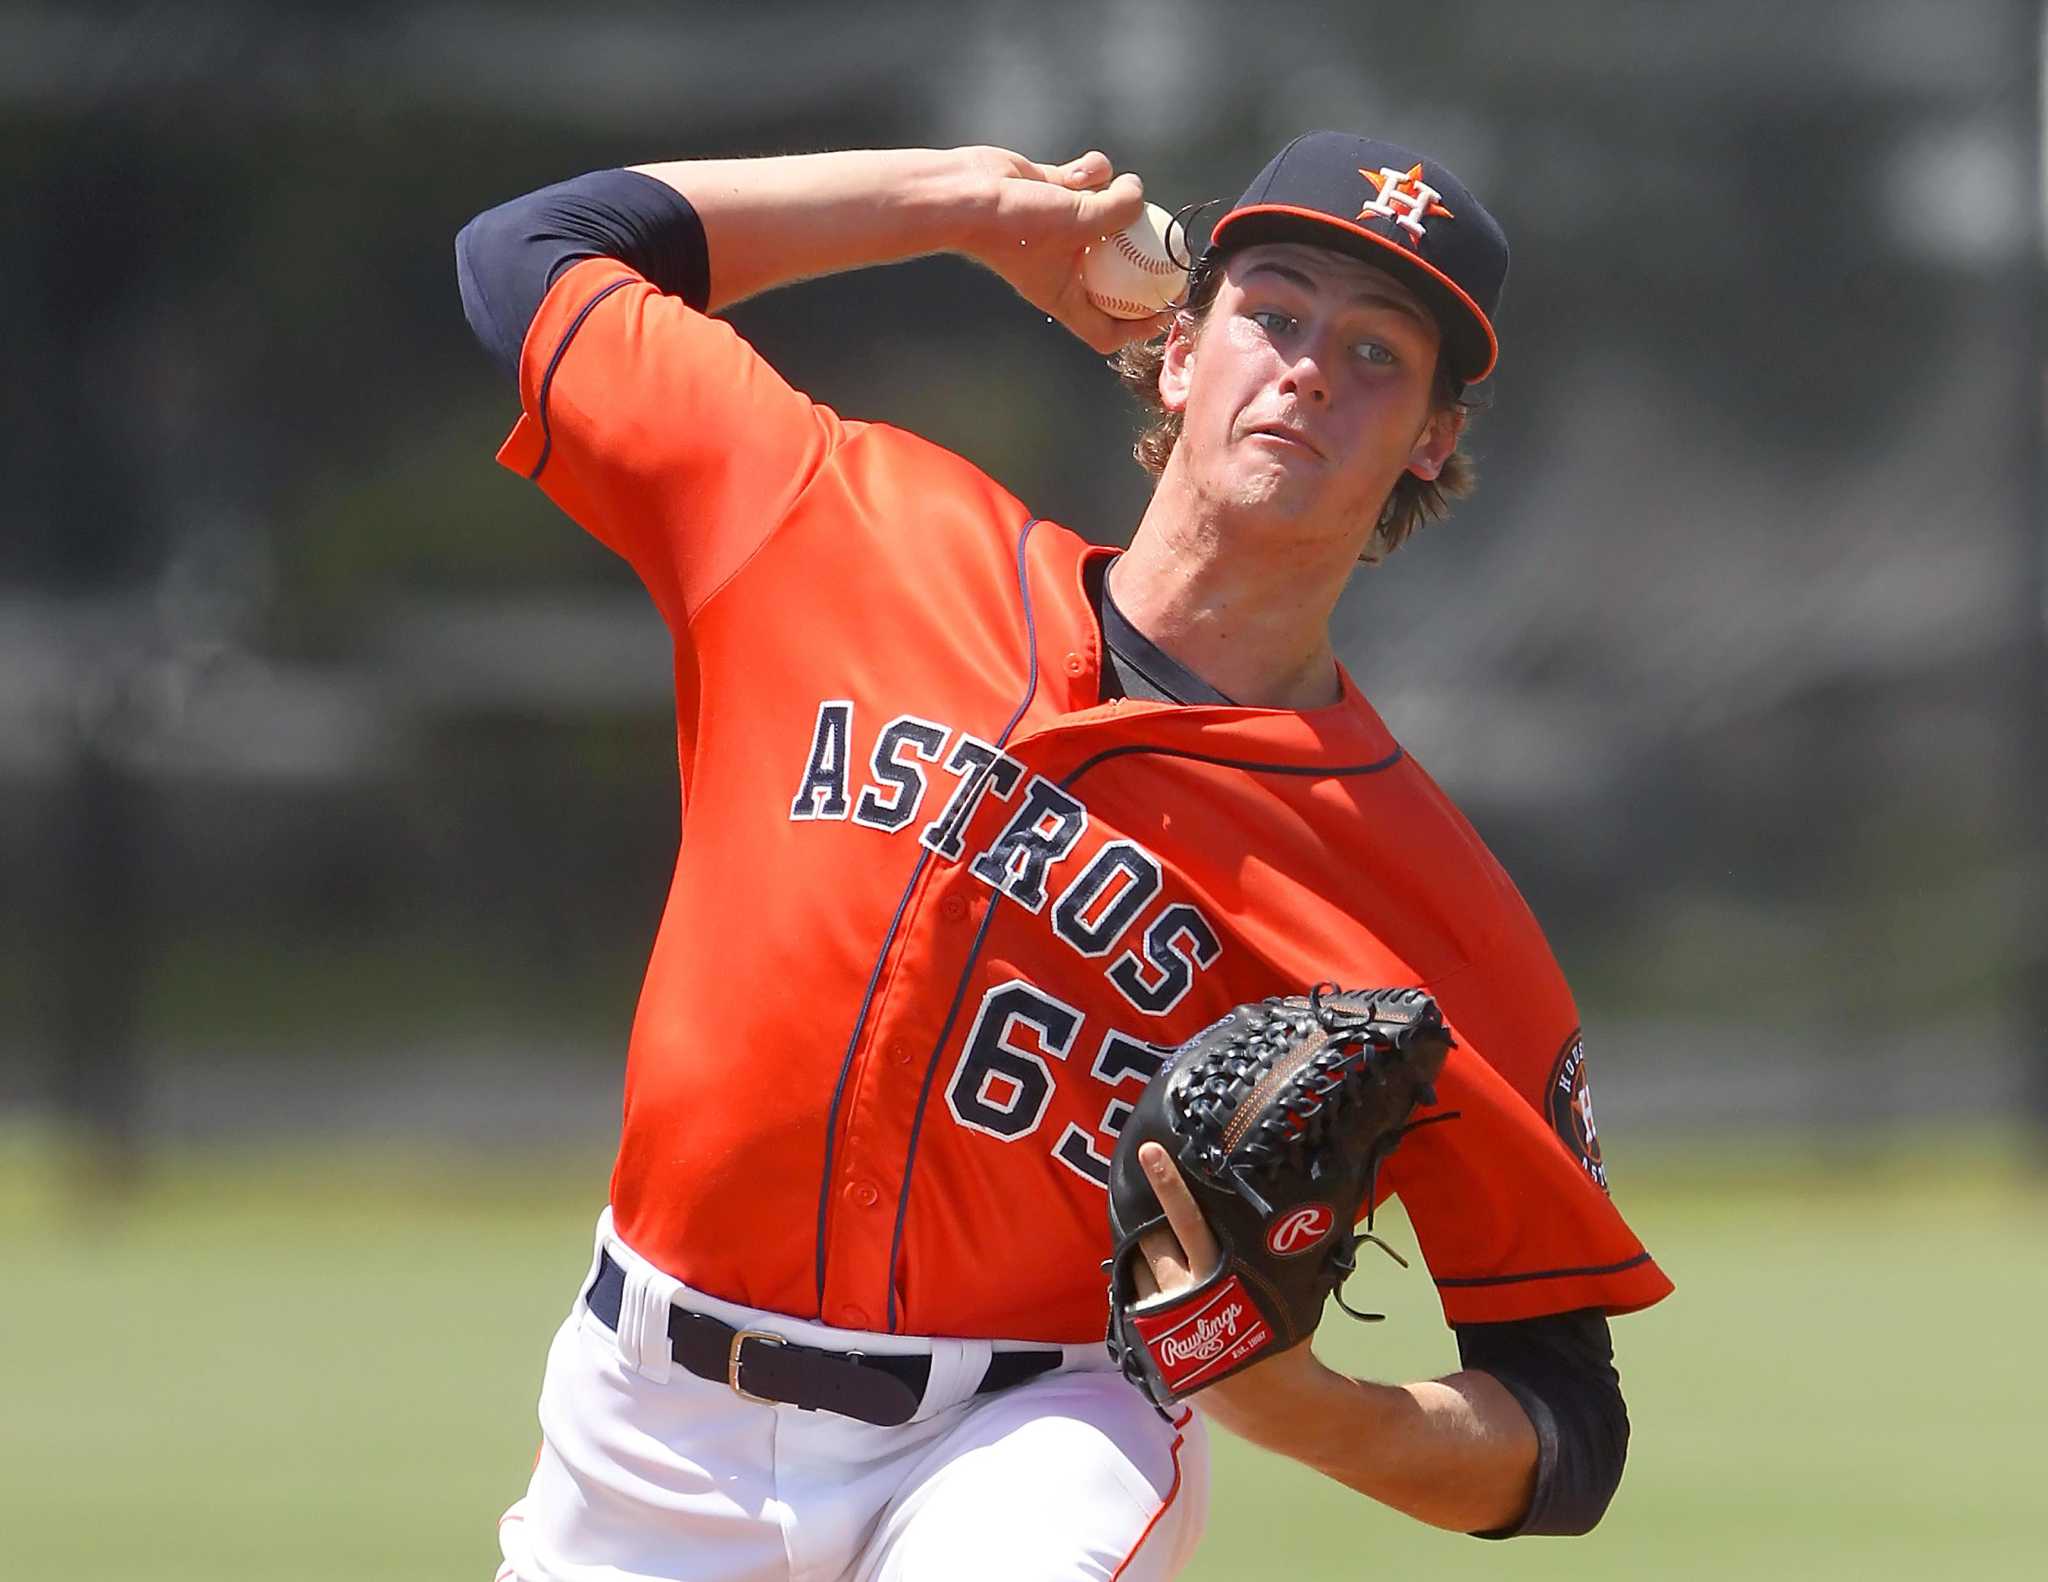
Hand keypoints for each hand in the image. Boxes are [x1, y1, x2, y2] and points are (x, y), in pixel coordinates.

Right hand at [956, 147, 1177, 354]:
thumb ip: (1120, 211)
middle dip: (1142, 260)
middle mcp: (1062, 268)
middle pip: (1114, 277)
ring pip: (1105, 218)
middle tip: (1169, 244)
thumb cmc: (1016, 223)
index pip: (1106, 331)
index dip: (1138, 327)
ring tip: (1111, 188)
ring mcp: (1058, 230)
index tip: (1164, 308)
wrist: (967, 192)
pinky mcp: (1052, 193)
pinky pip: (1088, 182)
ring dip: (1114, 198)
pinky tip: (1082, 169)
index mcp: (1064, 295)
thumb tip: (1140, 193)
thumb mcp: (1080, 221)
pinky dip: (1092, 172)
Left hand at [1133, 1140, 1334, 1418]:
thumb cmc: (1283, 1339)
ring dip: (1144, 1260)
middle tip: (1165, 1221)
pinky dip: (1141, 1290)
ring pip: (1134, 1270)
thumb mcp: (1280, 1290)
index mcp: (1216, 1278)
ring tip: (1170, 1266)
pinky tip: (1161, 1294)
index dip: (1168, 1184)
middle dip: (1153, 1226)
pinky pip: (1130, 1302)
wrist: (1268, 1405)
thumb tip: (1285, 1209)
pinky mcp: (1145, 1345)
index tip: (1149, 1152)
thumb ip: (1265, 1252)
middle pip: (1150, 1240)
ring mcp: (1159, 1323)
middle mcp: (1182, 1297)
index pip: (1186, 1221)